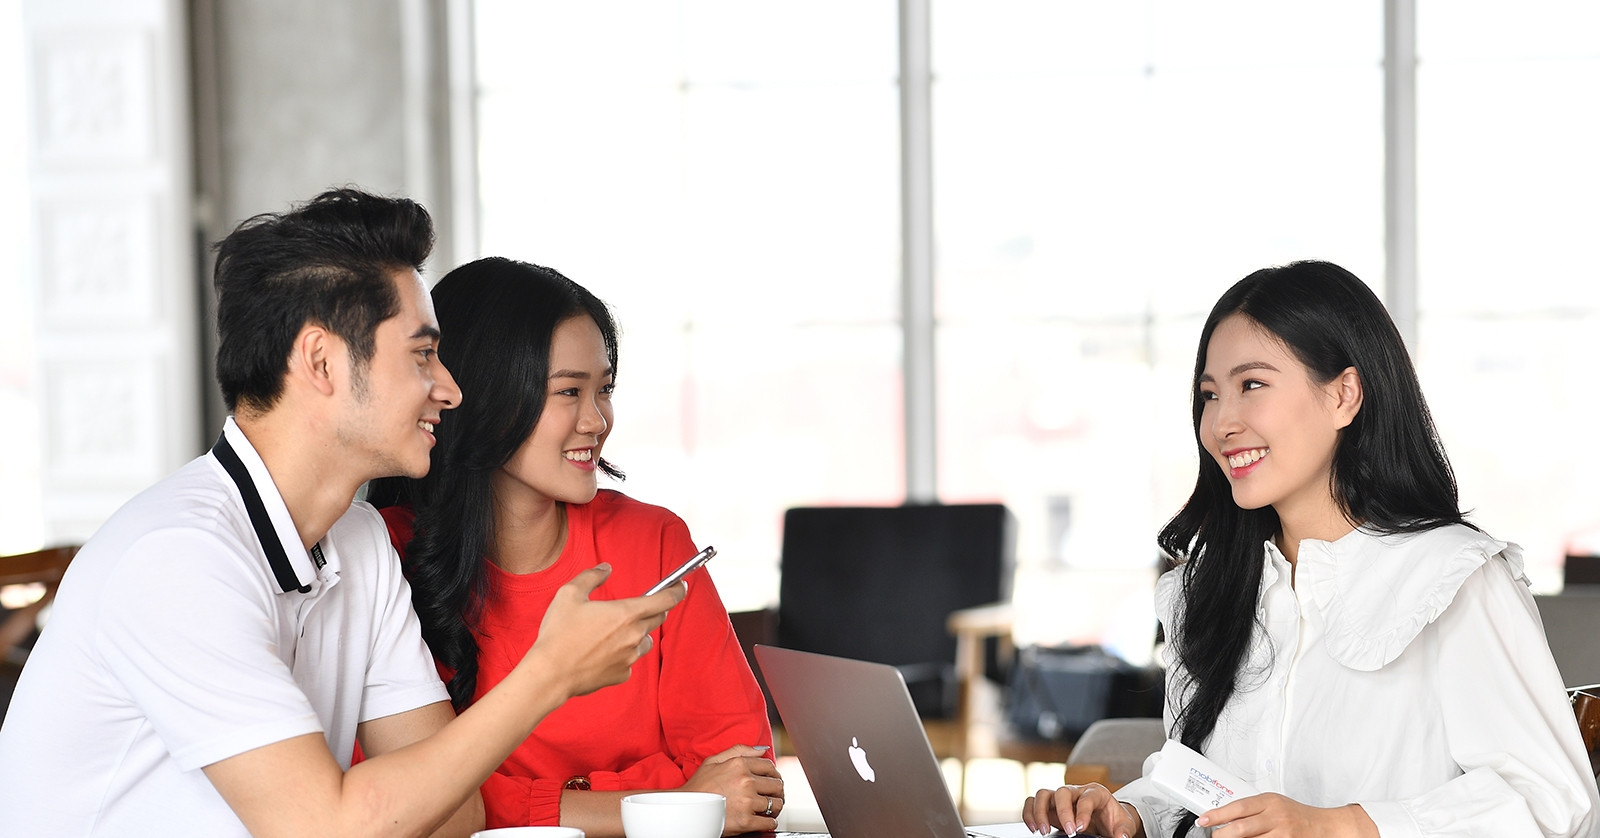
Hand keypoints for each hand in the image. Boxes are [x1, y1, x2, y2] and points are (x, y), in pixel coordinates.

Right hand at [529, 565, 684, 697]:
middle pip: (657, 618)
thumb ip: (591, 576)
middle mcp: (634, 636)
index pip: (665, 600)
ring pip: (644, 640)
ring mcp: (630, 658)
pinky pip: (630, 660)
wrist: (550, 674)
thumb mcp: (569, 594)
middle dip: (652, 609)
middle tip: (634, 607)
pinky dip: (622, 654)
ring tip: (611, 632)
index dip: (677, 590)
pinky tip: (601, 652)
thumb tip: (606, 568)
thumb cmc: (559, 633)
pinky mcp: (622, 675)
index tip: (681, 585)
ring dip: (636, 633)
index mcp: (626, 613)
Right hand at [682, 745, 784, 835]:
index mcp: (740, 765)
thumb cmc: (698, 785)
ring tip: (769, 809)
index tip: (772, 780)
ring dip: (775, 807)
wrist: (686, 809)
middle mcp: (746, 782)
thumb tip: (763, 749)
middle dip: (777, 791)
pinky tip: (764, 821)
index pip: (769, 766)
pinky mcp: (746, 822)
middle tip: (772, 796)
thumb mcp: (714, 760)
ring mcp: (747, 802)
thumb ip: (740, 750)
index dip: (774, 774)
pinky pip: (769, 823)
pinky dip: (769, 823)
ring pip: (776, 804)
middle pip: (777, 785)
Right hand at [1023, 783, 1141, 837]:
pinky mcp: (1050, 806)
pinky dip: (1029, 813)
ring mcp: (1060, 798)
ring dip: (1040, 812)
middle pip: (1062, 792)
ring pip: (1043, 794)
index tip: (1080, 829)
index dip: (1082, 812)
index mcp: (1096, 793)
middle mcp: (1076, 791)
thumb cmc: (1114, 819)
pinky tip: (1033, 828)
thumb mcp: (1124, 824)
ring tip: (1043, 831)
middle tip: (1068, 832)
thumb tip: (1120, 837)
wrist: (1106, 818)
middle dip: (1062, 812)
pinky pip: (1033, 802)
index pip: (1086, 797)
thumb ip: (1123, 830)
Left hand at [1198, 793, 1376, 837]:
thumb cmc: (1297, 815)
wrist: (1325, 826)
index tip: (1204, 819)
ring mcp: (1282, 834)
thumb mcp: (1274, 804)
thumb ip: (1252, 809)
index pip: (1238, 807)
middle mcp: (1276, 817)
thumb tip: (1225, 815)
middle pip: (1241, 828)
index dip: (1218, 814)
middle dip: (1222, 834)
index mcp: (1270, 802)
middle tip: (1213, 835)